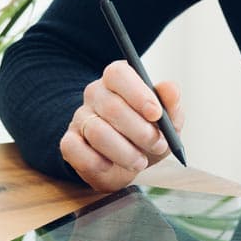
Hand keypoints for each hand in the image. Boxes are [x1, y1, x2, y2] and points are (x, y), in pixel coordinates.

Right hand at [58, 61, 184, 192]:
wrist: (128, 164)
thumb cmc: (148, 136)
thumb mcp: (168, 122)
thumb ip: (171, 104)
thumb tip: (170, 88)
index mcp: (119, 80)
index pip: (119, 74)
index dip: (138, 93)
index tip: (156, 114)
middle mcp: (95, 94)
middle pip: (112, 107)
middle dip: (141, 131)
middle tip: (159, 145)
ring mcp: (80, 117)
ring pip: (98, 132)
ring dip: (125, 152)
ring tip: (140, 161)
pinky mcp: (69, 142)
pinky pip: (75, 150)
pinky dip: (97, 163)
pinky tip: (110, 166)